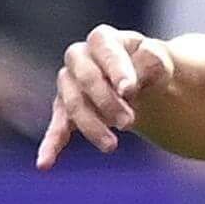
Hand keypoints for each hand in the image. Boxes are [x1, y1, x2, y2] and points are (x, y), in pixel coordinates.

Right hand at [37, 23, 173, 165]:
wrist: (143, 82)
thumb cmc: (150, 67)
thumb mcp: (159, 61)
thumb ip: (153, 62)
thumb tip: (136, 73)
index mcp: (103, 40)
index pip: (106, 51)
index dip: (117, 70)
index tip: (129, 90)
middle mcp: (79, 57)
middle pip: (86, 79)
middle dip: (106, 102)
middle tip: (129, 123)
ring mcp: (68, 83)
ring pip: (73, 105)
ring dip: (91, 126)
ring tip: (112, 146)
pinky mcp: (65, 109)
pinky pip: (57, 127)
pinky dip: (51, 145)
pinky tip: (45, 164)